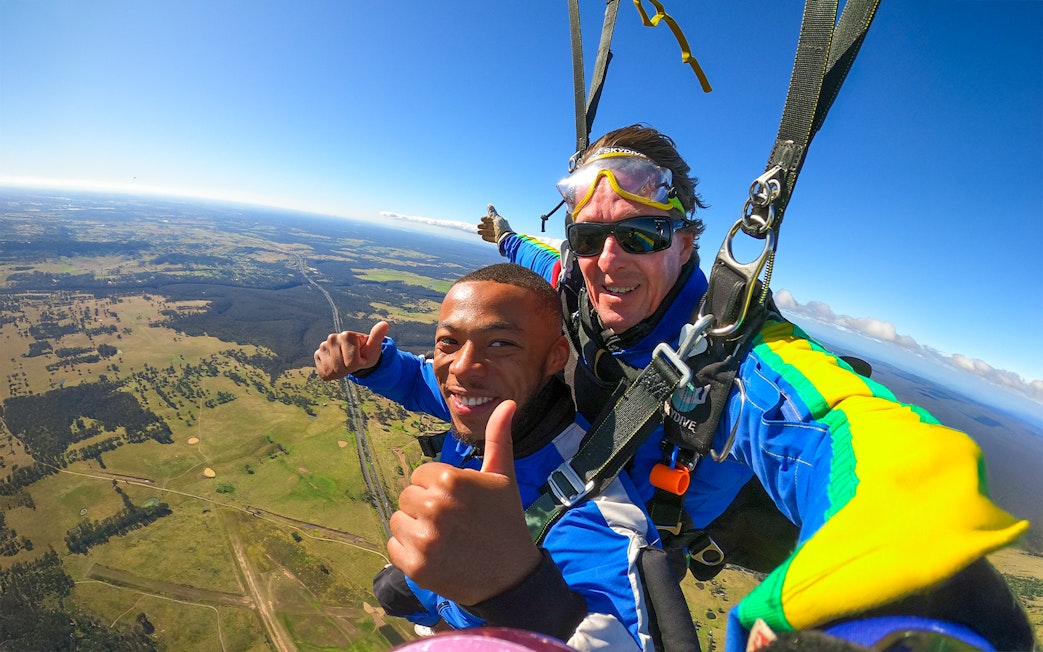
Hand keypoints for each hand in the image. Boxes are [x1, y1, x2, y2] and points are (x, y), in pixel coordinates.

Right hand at [313, 321, 387, 380]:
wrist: (356, 355)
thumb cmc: (366, 352)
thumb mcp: (373, 348)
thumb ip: (376, 337)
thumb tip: (385, 324)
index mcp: (346, 335)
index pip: (351, 362)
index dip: (357, 365)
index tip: (360, 359)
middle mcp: (332, 338)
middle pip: (340, 366)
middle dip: (348, 369)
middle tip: (353, 363)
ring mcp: (323, 346)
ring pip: (330, 370)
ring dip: (340, 372)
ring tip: (345, 364)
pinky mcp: (317, 355)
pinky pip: (323, 372)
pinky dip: (331, 374)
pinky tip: (336, 366)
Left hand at [387, 400, 541, 604]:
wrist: (510, 576)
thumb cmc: (505, 521)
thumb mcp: (503, 477)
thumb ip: (498, 438)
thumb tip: (507, 403)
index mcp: (450, 479)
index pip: (419, 476)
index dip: (437, 489)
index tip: (459, 504)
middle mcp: (433, 506)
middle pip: (406, 497)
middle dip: (425, 508)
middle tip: (453, 524)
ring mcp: (424, 538)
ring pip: (398, 521)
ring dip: (415, 529)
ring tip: (444, 539)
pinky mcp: (416, 565)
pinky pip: (393, 547)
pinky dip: (409, 553)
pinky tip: (435, 555)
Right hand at [477, 204, 512, 243]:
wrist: (506, 240)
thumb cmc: (502, 228)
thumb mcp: (496, 219)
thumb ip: (492, 213)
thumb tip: (489, 205)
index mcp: (501, 221)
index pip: (492, 219)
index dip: (486, 218)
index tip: (481, 219)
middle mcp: (501, 227)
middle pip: (491, 226)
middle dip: (484, 226)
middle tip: (478, 226)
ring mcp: (500, 234)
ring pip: (491, 232)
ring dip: (484, 232)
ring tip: (478, 232)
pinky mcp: (499, 240)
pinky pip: (492, 238)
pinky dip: (487, 237)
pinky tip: (483, 237)